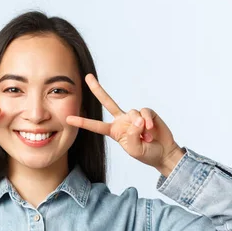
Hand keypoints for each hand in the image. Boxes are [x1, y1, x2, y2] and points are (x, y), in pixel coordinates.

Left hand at [66, 73, 180, 169]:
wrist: (164, 153)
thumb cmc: (146, 154)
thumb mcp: (134, 149)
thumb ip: (132, 135)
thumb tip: (137, 118)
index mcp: (114, 131)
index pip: (96, 126)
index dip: (83, 122)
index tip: (68, 119)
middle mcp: (122, 121)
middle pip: (107, 102)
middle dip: (97, 89)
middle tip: (87, 77)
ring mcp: (134, 116)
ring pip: (132, 112)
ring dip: (140, 126)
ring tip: (147, 137)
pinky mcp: (147, 113)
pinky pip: (144, 112)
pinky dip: (148, 121)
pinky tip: (151, 130)